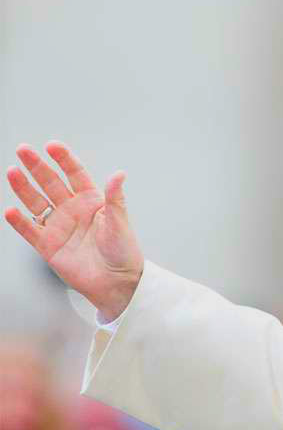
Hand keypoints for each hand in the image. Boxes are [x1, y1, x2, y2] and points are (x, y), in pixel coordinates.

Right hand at [5, 141, 143, 320]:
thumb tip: (119, 174)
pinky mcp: (48, 245)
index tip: (52, 146)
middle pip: (51, 183)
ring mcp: (59, 226)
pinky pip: (29, 230)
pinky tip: (11, 211)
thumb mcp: (120, 222)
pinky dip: (19, 221)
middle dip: (37, 166)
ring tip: (12, 172)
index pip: (75, 174)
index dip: (64, 159)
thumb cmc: (123, 252)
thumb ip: (115, 198)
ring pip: (36, 202)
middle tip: (23, 150)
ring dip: (24, 188)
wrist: (117, 282)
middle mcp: (73, 210)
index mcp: (92, 201)